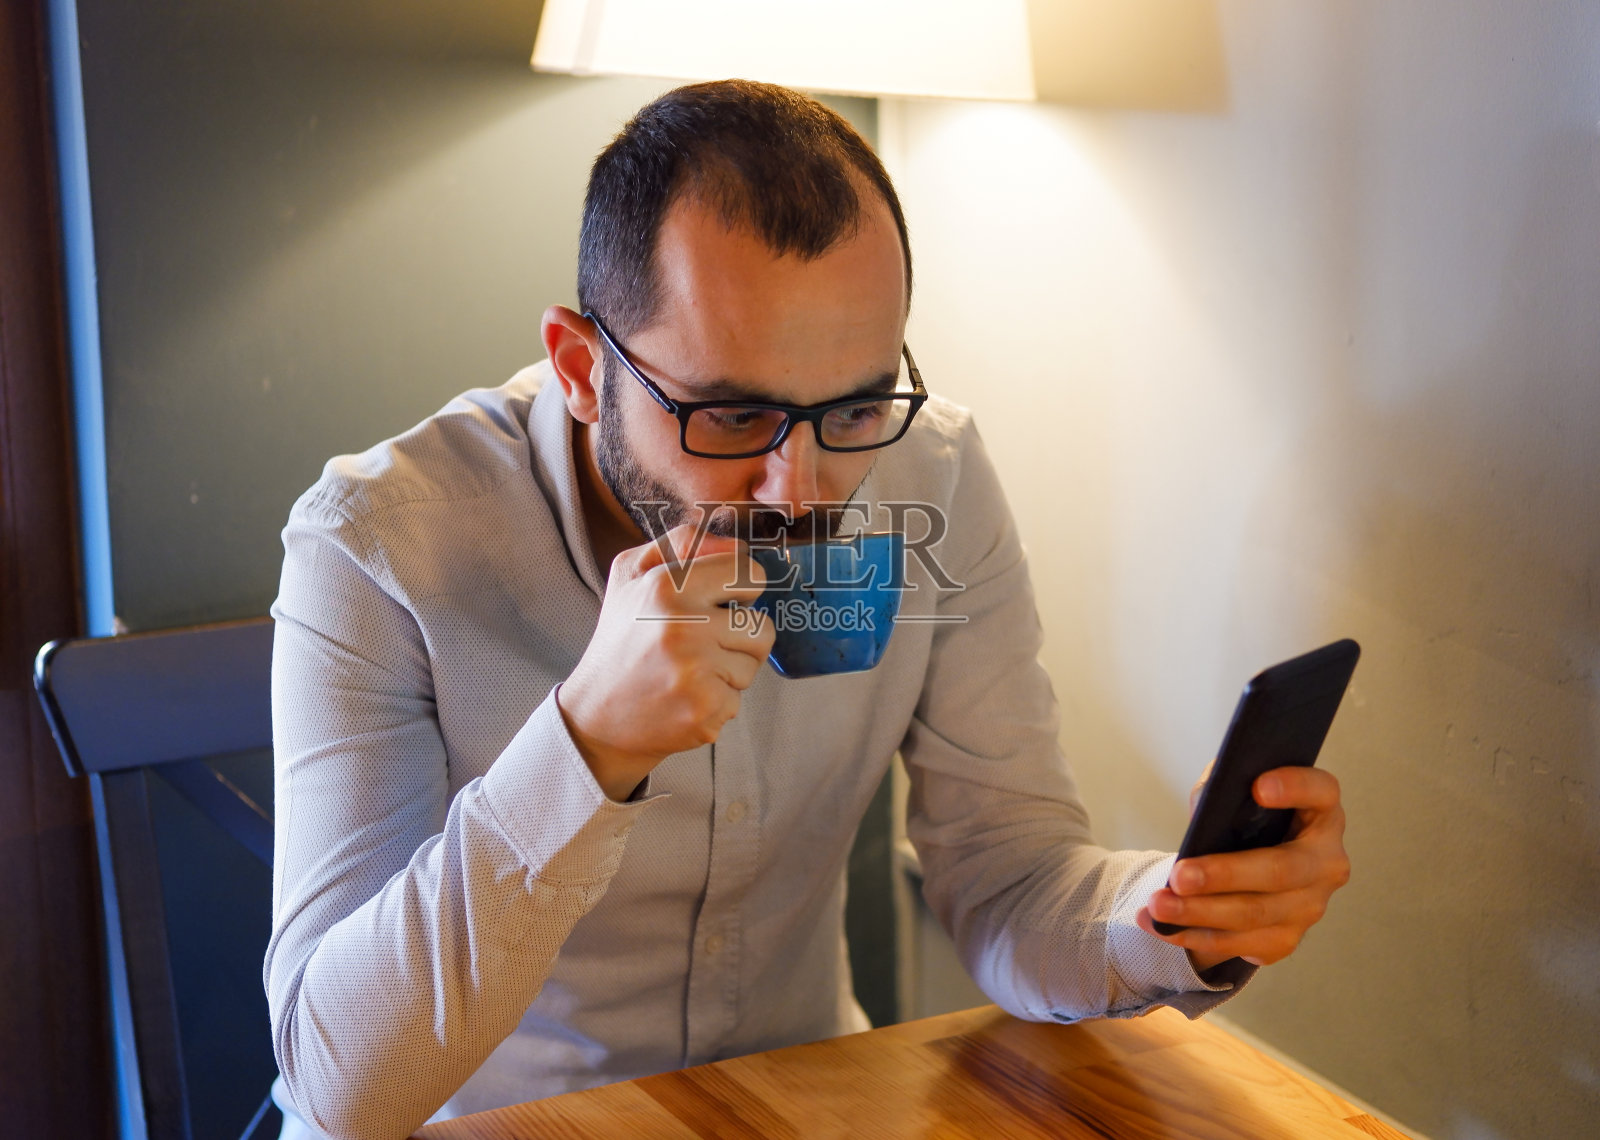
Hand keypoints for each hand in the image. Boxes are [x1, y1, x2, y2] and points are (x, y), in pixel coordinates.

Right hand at [556, 523, 775, 800]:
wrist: (597, 715)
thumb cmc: (621, 639)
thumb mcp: (632, 573)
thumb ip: (683, 542)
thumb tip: (737, 544)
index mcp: (667, 585)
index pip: (749, 574)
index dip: (740, 590)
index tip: (721, 602)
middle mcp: (682, 627)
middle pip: (762, 627)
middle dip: (739, 636)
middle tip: (702, 644)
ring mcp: (695, 672)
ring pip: (753, 665)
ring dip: (729, 670)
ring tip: (689, 671)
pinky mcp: (704, 710)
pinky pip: (739, 698)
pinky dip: (718, 700)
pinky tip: (684, 697)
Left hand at [1137, 766, 1350, 971]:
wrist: (1249, 870)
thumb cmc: (1244, 821)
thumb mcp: (1235, 795)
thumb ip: (1224, 789)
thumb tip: (1205, 803)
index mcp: (1321, 813)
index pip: (1321, 791)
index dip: (1295, 787)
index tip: (1258, 786)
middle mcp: (1326, 862)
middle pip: (1281, 870)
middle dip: (1225, 875)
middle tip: (1179, 875)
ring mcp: (1310, 906)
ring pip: (1255, 914)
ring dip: (1200, 912)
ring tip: (1159, 906)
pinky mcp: (1286, 939)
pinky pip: (1239, 943)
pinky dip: (1196, 936)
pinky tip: (1163, 927)